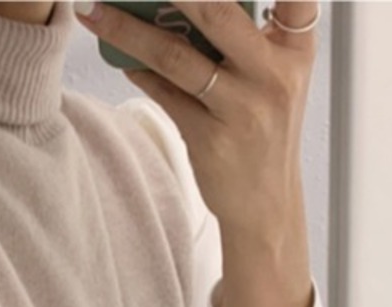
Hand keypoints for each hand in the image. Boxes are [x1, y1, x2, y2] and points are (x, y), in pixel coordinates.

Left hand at [74, 2, 318, 238]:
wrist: (266, 202)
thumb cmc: (264, 128)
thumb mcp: (275, 75)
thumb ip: (247, 35)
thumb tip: (179, 4)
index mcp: (295, 49)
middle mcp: (272, 74)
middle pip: (217, 12)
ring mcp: (240, 108)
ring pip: (176, 57)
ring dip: (129, 31)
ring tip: (96, 12)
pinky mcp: (209, 139)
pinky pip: (165, 96)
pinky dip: (140, 73)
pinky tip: (121, 59)